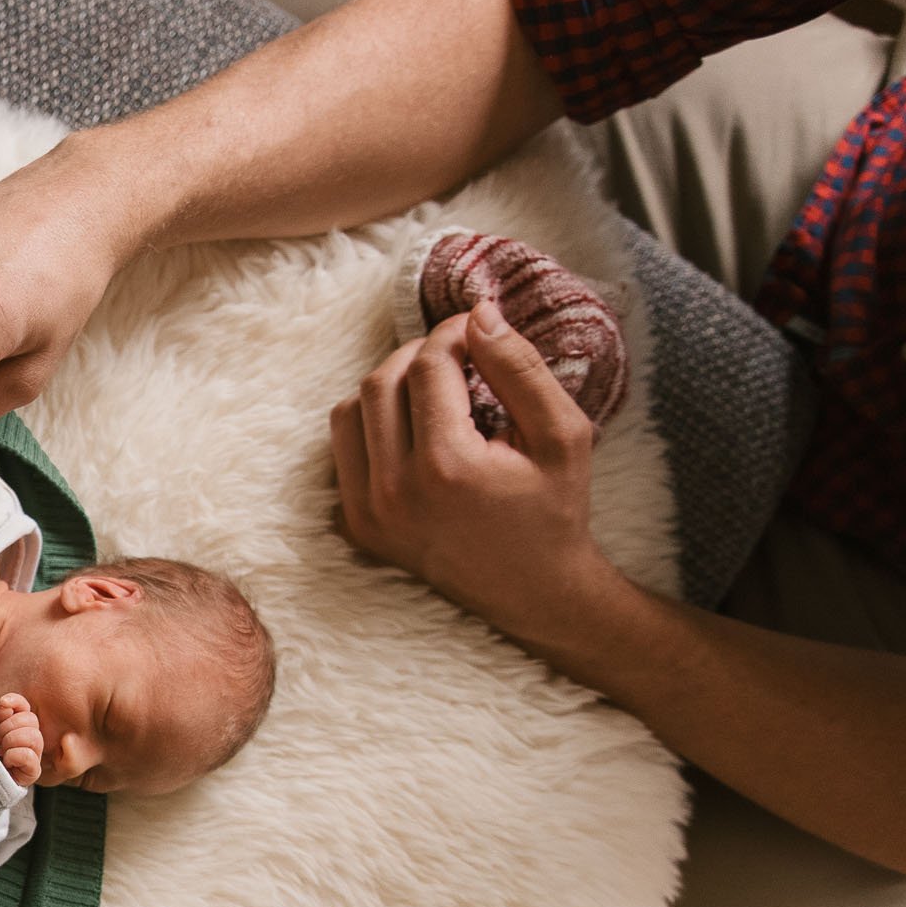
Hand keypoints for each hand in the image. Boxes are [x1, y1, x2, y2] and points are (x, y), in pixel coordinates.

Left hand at [0, 693, 42, 786]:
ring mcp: (35, 754)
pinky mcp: (33, 771)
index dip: (16, 701)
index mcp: (20, 724)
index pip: (24, 706)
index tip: (3, 702)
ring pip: (34, 736)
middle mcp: (31, 737)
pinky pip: (28, 755)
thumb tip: (6, 708)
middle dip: (7, 727)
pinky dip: (13, 755)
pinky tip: (6, 761)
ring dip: (10, 741)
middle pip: (31, 719)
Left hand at [330, 299, 623, 642]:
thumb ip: (520, 368)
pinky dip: (371, 426)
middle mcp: (392, 491)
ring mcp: (366, 513)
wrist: (533, 592)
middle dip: (419, 355)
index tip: (476, 328)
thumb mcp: (562, 435)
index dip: (453, 333)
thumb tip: (478, 314)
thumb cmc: (555, 511)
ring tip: (435, 391)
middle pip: (382, 382)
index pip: (429, 366)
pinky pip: (343, 450)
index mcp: (445, 467)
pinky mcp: (356, 526)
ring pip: (350, 411)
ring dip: (390, 387)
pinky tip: (414, 429)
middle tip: (458, 355)